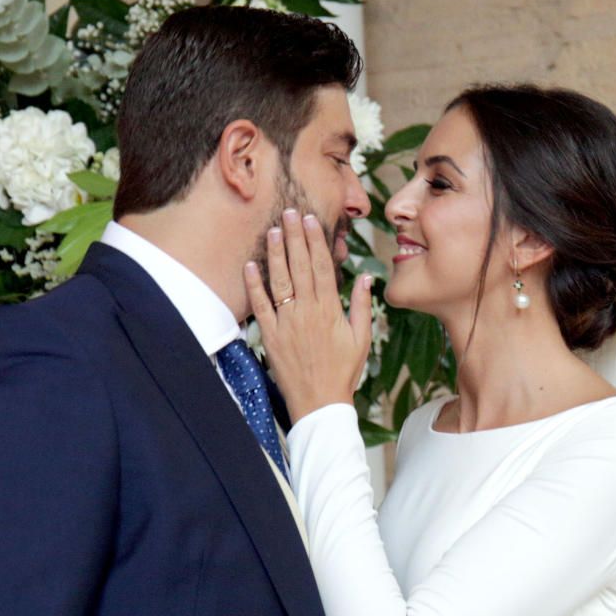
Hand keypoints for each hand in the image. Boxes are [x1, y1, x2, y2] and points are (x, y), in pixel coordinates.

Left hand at [245, 208, 372, 422]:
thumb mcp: (361, 337)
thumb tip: (365, 275)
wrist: (320, 403)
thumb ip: (360, 305)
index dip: (316, 241)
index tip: (311, 220)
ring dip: (276, 254)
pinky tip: (250, 266)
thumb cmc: (343, 371)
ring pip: (280, 281)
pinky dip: (254, 286)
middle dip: (295, 237)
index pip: (322, 267)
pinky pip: (261, 307)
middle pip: (300, 267)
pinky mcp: (271, 336)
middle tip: (289, 212)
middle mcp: (308, 312)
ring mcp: (288, 323)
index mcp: (330, 310)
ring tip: (273, 230)